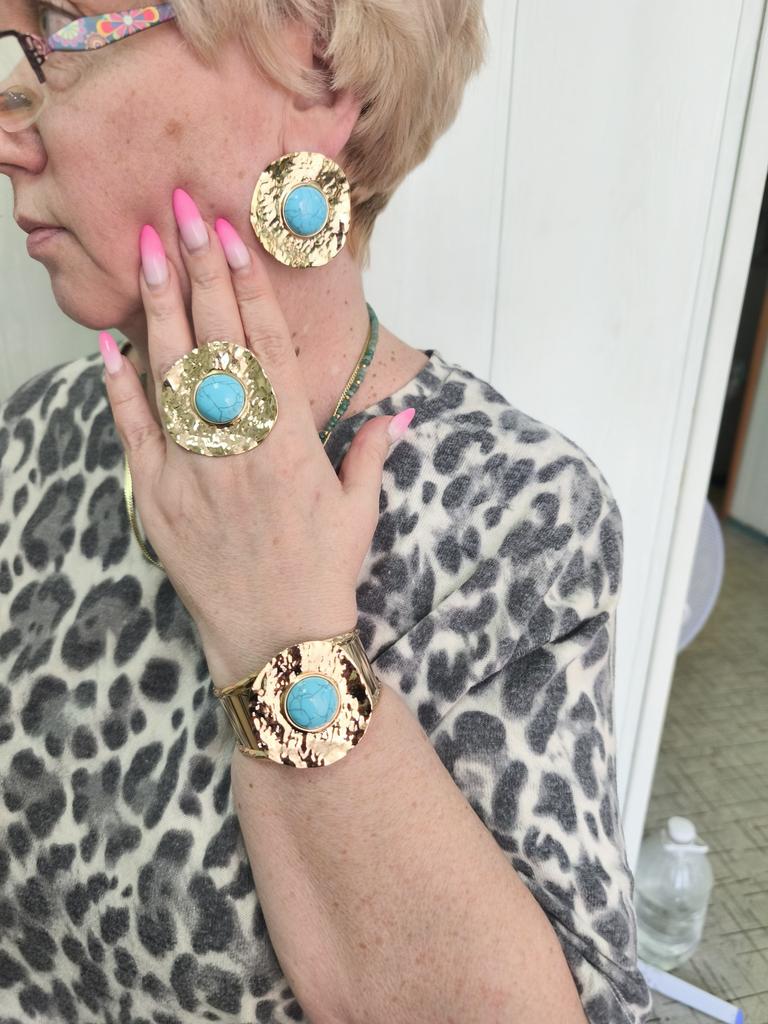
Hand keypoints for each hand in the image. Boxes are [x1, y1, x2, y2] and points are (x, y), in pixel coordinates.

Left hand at [100, 189, 414, 686]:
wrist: (277, 637)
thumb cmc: (324, 572)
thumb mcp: (360, 510)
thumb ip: (371, 452)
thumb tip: (397, 412)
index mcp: (292, 441)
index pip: (267, 345)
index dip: (248, 285)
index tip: (231, 235)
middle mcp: (241, 444)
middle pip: (217, 341)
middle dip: (198, 270)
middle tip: (180, 210)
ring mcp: (193, 468)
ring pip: (172, 373)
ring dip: (158, 308)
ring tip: (146, 250)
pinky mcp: (156, 497)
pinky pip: (135, 431)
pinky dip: (120, 386)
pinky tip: (109, 343)